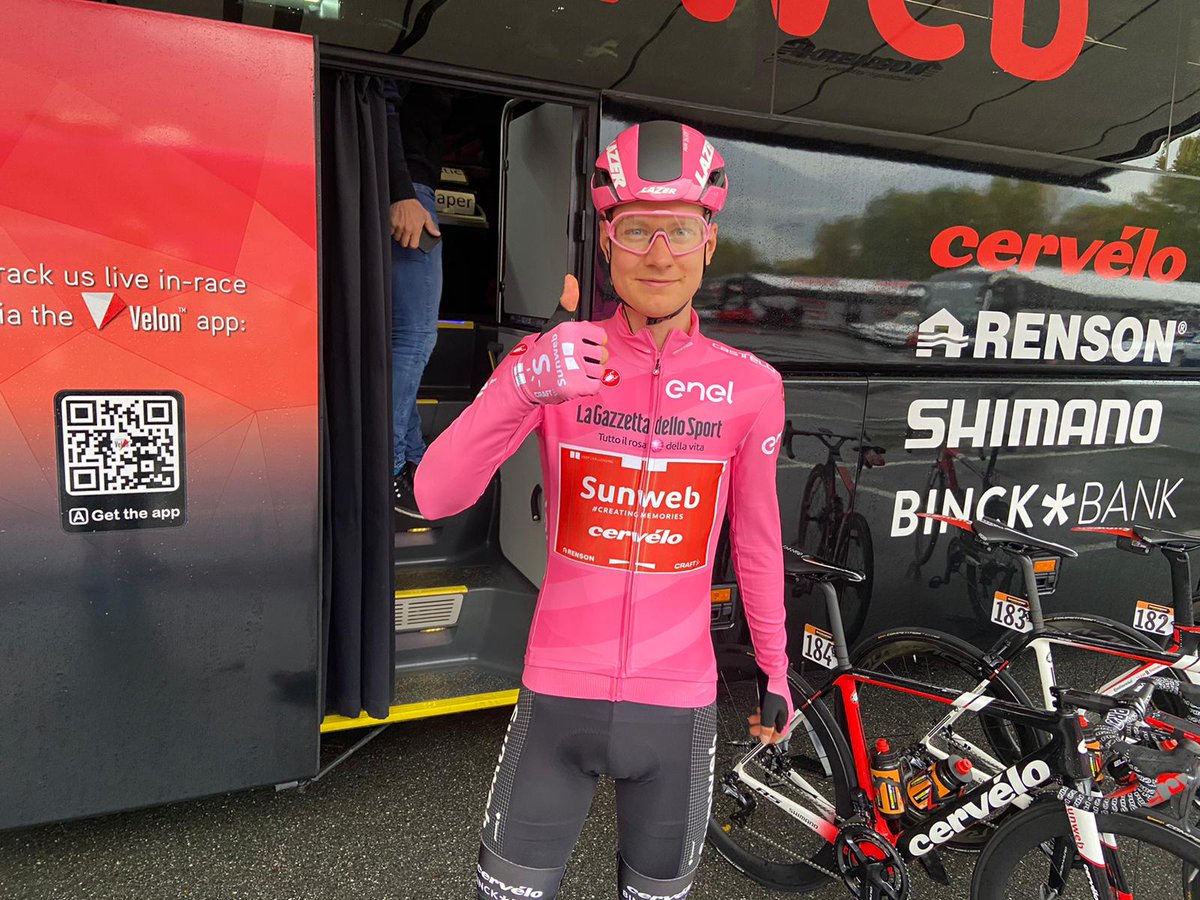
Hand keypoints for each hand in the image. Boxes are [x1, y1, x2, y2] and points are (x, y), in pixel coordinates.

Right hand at [390, 198, 439, 248]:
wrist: (403, 198)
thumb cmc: (415, 207)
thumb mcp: (426, 216)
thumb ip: (431, 227)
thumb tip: (437, 234)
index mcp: (416, 228)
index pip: (413, 245)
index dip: (413, 244)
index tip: (413, 242)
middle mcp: (407, 229)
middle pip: (404, 244)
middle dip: (405, 241)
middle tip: (407, 236)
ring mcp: (398, 226)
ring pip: (397, 238)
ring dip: (399, 236)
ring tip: (402, 230)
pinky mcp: (391, 223)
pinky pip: (390, 233)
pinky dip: (392, 231)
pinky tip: (396, 227)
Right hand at [511, 277, 607, 404]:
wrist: (527, 377)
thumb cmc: (543, 352)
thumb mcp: (556, 323)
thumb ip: (568, 302)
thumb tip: (571, 279)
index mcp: (571, 330)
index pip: (601, 337)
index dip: (594, 344)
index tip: (581, 347)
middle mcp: (572, 346)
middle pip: (602, 355)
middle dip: (592, 361)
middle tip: (574, 362)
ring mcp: (572, 366)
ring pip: (599, 371)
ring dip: (588, 375)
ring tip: (573, 372)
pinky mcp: (573, 385)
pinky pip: (594, 385)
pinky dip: (586, 387)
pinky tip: (574, 382)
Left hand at [750, 667, 793, 744]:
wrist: (772, 675)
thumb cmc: (773, 692)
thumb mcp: (768, 714)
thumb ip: (766, 727)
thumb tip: (765, 738)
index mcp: (785, 718)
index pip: (780, 734)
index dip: (771, 739)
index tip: (763, 741)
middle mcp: (783, 712)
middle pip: (773, 726)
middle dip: (763, 730)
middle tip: (754, 732)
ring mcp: (778, 705)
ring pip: (769, 718)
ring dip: (760, 721)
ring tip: (752, 722)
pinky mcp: (773, 699)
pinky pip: (767, 710)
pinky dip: (761, 713)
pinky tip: (755, 712)